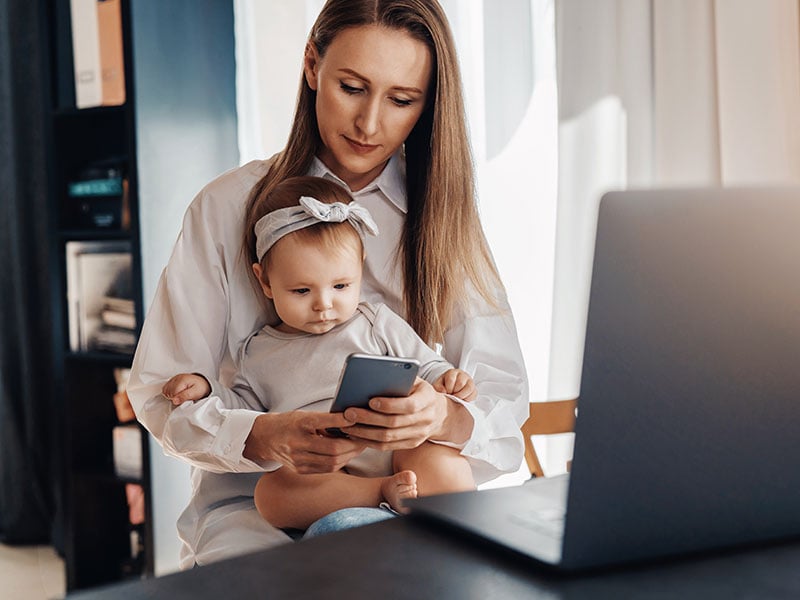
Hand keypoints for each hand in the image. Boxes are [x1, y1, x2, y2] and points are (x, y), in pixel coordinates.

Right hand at [162, 373, 210, 405]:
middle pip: (168, 392)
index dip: (177, 399)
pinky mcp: (172, 380)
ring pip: (165, 390)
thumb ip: (185, 396)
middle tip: (183, 398)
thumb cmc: (200, 388)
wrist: (203, 383)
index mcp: (182, 380)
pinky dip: (169, 392)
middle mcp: (177, 378)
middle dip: (174, 397)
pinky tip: (176, 393)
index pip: (172, 393)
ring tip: (180, 395)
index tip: (183, 400)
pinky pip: (165, 388)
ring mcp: (174, 378)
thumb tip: (174, 401)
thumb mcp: (195, 393)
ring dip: (171, 395)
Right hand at [244, 411, 365, 473]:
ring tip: (359, 447)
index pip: (323, 422)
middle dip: (353, 445)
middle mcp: (297, 443)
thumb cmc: (290, 423)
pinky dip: (340, 462)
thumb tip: (352, 420)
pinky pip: (326, 469)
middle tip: (365, 438)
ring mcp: (298, 460)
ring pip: (332, 462)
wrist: (266, 438)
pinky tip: (347, 454)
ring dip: (349, 455)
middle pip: (333, 449)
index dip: (342, 420)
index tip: (356, 417)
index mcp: (299, 424)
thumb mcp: (304, 415)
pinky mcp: (300, 470)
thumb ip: (325, 419)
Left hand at [341, 378, 471, 450]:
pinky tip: (355, 435)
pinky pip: (387, 447)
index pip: (410, 405)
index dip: (390, 405)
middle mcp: (425, 419)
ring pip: (388, 438)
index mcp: (428, 399)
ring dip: (364, 432)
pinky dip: (369, 442)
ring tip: (346, 425)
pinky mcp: (410, 444)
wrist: (438, 413)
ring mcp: (419, 435)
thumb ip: (398, 379)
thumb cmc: (418, 391)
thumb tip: (372, 378)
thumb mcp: (414, 380)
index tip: (371, 401)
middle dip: (369, 418)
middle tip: (349, 412)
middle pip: (394, 423)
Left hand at [433, 368, 476, 401]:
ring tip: (457, 398)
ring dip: (461, 396)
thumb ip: (438, 387)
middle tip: (452, 395)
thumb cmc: (445, 385)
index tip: (447, 393)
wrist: (450, 387)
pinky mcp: (474, 389)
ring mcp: (469, 381)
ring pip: (469, 388)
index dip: (448, 388)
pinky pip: (474, 394)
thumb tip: (443, 392)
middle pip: (460, 383)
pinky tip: (462, 400)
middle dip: (455, 392)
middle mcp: (462, 375)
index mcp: (452, 372)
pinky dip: (468, 399)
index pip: (451, 379)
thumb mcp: (438, 384)